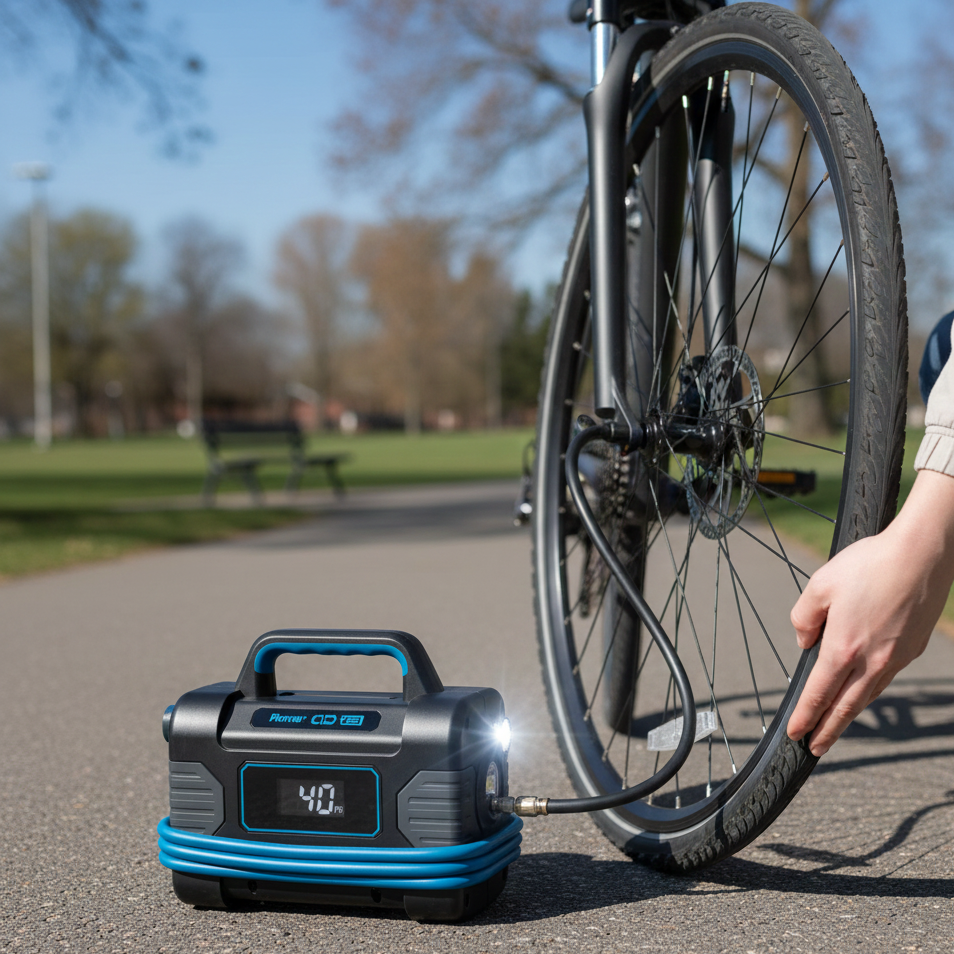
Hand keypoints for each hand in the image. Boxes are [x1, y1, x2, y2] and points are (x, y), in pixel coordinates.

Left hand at [787, 469, 953, 755]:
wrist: (921, 554)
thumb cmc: (869, 564)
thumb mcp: (819, 585)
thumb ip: (803, 618)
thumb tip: (804, 642)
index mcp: (843, 648)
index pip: (818, 693)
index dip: (805, 716)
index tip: (794, 732)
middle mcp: (872, 660)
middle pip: (845, 707)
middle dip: (827, 730)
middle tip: (813, 747)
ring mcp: (896, 658)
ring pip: (868, 695)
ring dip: (849, 714)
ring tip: (835, 726)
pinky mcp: (912, 649)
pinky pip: (885, 678)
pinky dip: (869, 691)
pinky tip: (862, 690)